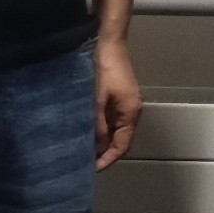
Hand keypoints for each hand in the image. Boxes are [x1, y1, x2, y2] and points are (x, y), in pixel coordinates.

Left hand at [92, 35, 145, 170]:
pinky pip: (110, 119)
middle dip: (104, 152)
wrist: (109, 43)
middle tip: (84, 161)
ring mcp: (124, 104)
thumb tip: (96, 146)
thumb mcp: (98, 99)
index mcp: (130, 113)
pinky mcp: (117, 97)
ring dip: (101, 139)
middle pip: (119, 139)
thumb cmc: (106, 69)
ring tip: (82, 148)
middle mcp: (130, 111)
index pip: (122, 145)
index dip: (108, 159)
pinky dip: (100, 127)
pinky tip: (85, 129)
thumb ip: (98, 124)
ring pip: (114, 129)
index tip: (93, 168)